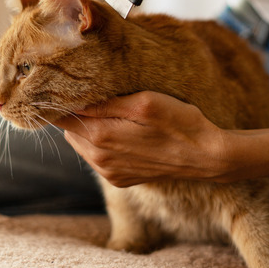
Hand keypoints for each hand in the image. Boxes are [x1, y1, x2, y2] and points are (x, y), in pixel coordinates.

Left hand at [53, 91, 229, 186]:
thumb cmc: (180, 123)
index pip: (61, 118)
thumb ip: (105, 103)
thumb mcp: (144, 102)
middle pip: (69, 131)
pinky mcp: (120, 179)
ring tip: (112, 114)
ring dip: (89, 129)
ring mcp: (110, 172)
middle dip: (76, 114)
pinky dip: (102, 144)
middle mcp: (100, 160)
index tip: (69, 88)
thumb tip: (73, 101)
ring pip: (82, 145)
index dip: (61, 102)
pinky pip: (98, 158)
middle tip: (95, 96)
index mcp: (101, 137)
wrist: (207, 157)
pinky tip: (123, 133)